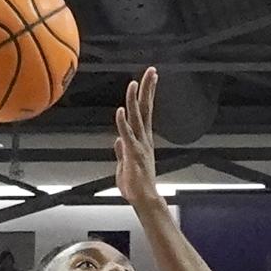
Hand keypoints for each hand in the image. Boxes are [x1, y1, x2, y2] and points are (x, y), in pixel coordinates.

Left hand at [114, 66, 161, 211]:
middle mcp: (144, 138)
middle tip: (152, 71)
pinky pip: (128, 135)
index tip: (150, 77)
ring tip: (134, 84)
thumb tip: (118, 141)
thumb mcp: (125, 163)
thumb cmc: (136, 184)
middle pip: (145, 108)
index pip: (145, 111)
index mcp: (143, 138)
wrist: (143, 199)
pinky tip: (120, 111)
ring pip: (137, 118)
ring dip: (134, 100)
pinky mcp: (133, 153)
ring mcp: (139, 145)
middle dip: (148, 89)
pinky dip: (123, 122)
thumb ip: (122, 150)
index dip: (147, 93)